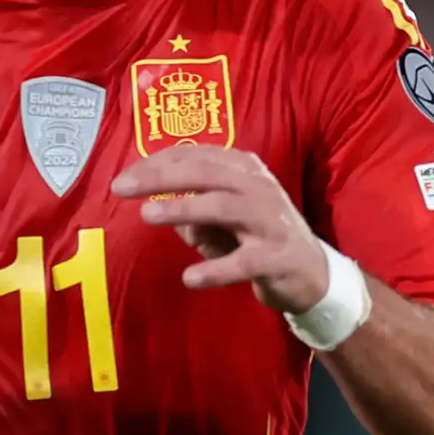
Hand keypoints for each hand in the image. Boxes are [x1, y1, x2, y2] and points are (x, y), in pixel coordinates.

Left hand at [110, 144, 333, 316]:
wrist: (311, 272)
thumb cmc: (258, 236)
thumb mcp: (223, 215)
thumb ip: (191, 206)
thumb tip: (156, 204)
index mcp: (243, 169)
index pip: (195, 156)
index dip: (156, 163)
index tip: (124, 177)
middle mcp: (257, 186)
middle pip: (205, 172)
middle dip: (160, 177)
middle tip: (122, 187)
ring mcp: (269, 220)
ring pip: (222, 207)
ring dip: (183, 208)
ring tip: (147, 215)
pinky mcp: (276, 257)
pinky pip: (242, 262)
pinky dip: (215, 270)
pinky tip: (190, 278)